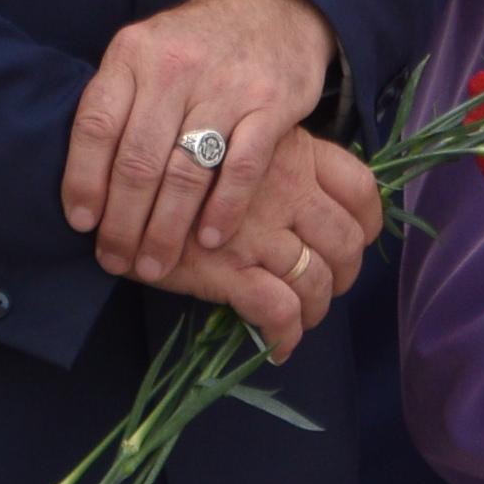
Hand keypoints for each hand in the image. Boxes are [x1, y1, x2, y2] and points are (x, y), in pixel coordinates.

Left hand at [63, 0, 338, 279]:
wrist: (271, 5)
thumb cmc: (194, 45)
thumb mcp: (145, 52)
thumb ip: (117, 102)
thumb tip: (80, 183)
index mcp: (132, 53)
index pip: (96, 125)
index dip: (83, 181)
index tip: (81, 224)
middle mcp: (175, 66)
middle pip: (138, 160)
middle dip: (123, 222)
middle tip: (116, 261)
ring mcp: (226, 85)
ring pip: (185, 171)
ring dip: (166, 228)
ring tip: (155, 264)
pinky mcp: (271, 102)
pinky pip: (241, 167)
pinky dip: (223, 209)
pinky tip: (209, 239)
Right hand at [136, 131, 374, 353]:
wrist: (115, 178)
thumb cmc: (169, 158)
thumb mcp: (229, 139)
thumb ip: (267, 161)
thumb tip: (299, 199)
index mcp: (291, 151)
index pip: (360, 187)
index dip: (368, 222)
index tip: (356, 240)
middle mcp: (286, 189)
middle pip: (347, 240)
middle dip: (344, 273)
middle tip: (327, 285)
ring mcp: (259, 231)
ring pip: (318, 280)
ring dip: (317, 308)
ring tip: (302, 317)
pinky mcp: (228, 268)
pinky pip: (279, 311)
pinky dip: (286, 335)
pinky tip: (278, 345)